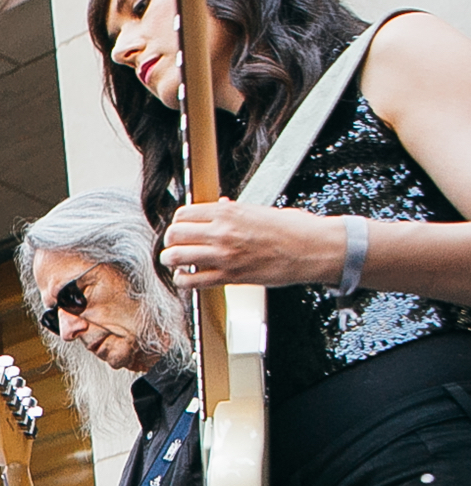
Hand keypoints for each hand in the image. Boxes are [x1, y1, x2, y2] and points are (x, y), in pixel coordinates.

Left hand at [161, 199, 345, 288]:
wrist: (315, 248)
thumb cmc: (293, 228)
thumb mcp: (260, 210)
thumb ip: (235, 210)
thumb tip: (219, 204)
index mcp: (229, 211)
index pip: (183, 213)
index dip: (179, 222)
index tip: (183, 228)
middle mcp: (222, 231)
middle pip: (174, 234)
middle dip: (171, 241)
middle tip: (175, 245)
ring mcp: (224, 255)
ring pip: (175, 256)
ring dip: (171, 260)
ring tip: (176, 261)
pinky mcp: (230, 276)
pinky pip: (191, 281)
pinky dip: (183, 280)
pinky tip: (186, 277)